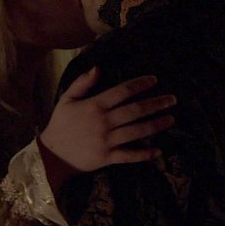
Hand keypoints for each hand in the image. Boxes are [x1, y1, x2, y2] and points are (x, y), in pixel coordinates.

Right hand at [39, 66, 175, 174]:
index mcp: (95, 105)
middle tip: (172, 99)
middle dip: (156, 103)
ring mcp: (107, 141)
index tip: (154, 80)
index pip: (122, 91)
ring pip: (137, 131)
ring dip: (156, 125)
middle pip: (135, 110)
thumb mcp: (67, 99)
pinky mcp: (107, 157)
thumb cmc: (60, 124)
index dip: (140, 84)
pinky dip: (145, 154)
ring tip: (171, 119)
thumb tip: (98, 68)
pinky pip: (129, 156)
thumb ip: (82, 83)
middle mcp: (104, 122)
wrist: (52, 154)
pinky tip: (159, 150)